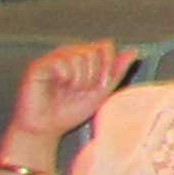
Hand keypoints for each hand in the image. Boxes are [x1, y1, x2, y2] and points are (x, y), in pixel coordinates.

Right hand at [10, 40, 136, 139]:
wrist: (47, 128)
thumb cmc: (72, 111)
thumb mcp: (102, 92)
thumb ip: (117, 71)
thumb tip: (134, 50)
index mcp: (84, 57)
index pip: (106, 45)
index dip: (108, 65)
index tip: (101, 85)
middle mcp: (69, 53)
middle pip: (95, 50)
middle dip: (94, 75)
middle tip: (82, 90)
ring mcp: (54, 57)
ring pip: (80, 55)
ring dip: (80, 78)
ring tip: (70, 90)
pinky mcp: (39, 65)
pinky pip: (62, 61)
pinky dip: (66, 77)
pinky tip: (58, 87)